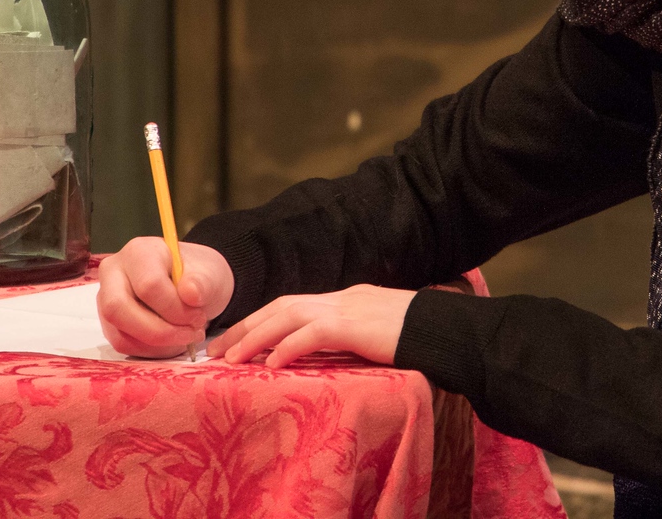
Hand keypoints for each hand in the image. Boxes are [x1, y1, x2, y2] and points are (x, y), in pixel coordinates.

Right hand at [97, 237, 234, 357]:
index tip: (198, 317)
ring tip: (186, 337)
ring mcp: (106, 299)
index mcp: (139, 251)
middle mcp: (114, 273)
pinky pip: (123, 345)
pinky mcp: (109, 323)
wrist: (192, 287)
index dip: (174, 308)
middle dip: (159, 331)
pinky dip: (152, 351)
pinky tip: (174, 342)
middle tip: (190, 334)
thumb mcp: (210, 274)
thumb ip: (202, 283)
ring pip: (120, 333)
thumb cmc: (198, 276)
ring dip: (158, 345)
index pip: (148, 285)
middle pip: (118, 309)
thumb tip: (190, 293)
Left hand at [208, 284, 415, 367]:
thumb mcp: (376, 334)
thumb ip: (351, 337)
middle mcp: (341, 298)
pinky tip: (271, 363)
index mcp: (345, 300)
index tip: (235, 340)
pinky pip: (313, 333)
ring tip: (232, 358)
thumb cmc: (418, 337)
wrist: (445, 330)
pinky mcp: (355, 325)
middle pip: (281, 305)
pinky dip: (288, 346)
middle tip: (216, 350)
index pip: (292, 305)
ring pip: (288, 315)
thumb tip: (325, 354)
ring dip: (256, 336)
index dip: (260, 321)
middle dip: (246, 326)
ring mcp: (347, 308)